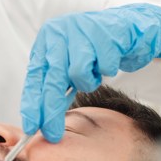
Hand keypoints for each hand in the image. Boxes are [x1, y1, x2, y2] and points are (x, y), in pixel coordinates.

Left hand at [21, 3, 160, 141]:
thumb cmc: (97, 49)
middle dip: (51, 110)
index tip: (30, 127)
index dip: (32, 104)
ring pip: (79, 74)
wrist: (129, 28)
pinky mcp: (105, 33)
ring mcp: (82, 30)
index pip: (35, 77)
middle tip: (53, 133)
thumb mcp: (70, 64)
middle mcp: (60, 32)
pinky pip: (104, 67)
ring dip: (90, 80)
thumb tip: (43, 118)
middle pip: (53, 80)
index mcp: (48, 39)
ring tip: (96, 70)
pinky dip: (108, 68)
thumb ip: (56, 85)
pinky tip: (110, 58)